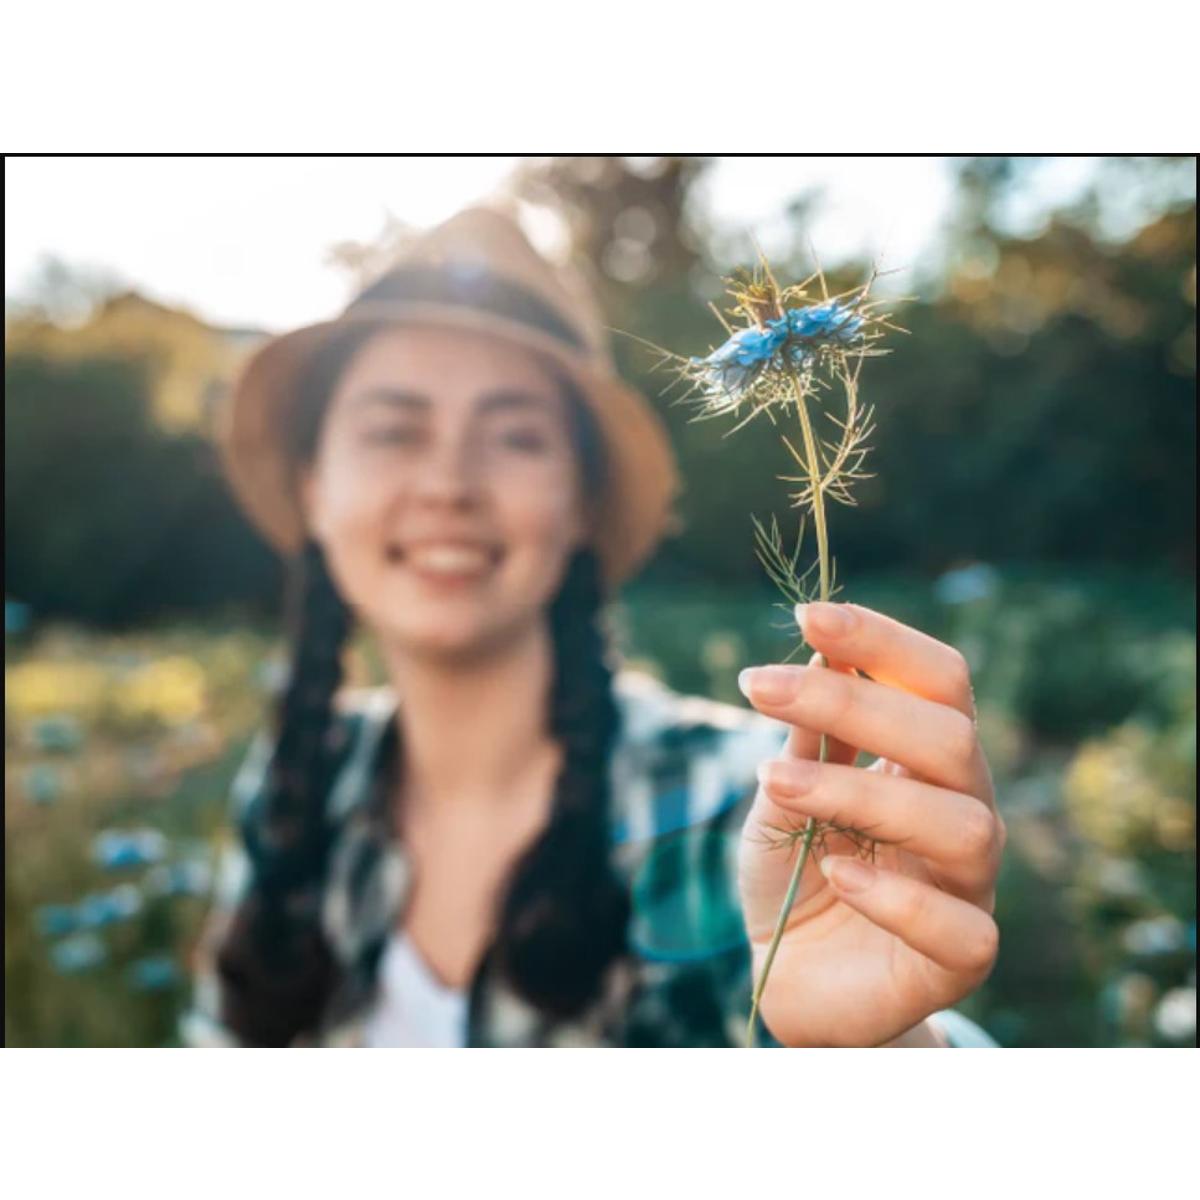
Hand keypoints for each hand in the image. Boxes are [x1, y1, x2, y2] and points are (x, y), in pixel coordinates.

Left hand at [735, 601, 1003, 1047]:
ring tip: (773, 781)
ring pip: (960, 823)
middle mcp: (962, 809)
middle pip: (949, 737)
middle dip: (852, 703)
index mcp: (927, 759)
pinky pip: (959, 927)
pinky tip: (837, 873)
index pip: (937, 680)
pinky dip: (896, 897)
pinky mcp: (963, 957)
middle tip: (756, 685)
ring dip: (858, 792)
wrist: (792, 976)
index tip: (807, 616)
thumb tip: (820, 655)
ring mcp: (971, 885)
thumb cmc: (794, 872)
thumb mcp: (783, 793)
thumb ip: (807, 738)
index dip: (882, 640)